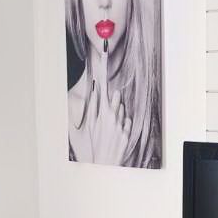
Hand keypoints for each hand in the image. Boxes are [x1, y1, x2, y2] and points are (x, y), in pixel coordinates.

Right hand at [84, 45, 131, 164]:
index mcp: (100, 113)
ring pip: (122, 110)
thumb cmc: (96, 143)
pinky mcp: (128, 131)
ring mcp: (120, 124)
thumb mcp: (90, 125)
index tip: (103, 56)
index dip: (102, 71)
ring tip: (111, 127)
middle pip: (115, 98)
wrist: (105, 161)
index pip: (101, 87)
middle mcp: (111, 116)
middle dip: (112, 101)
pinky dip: (124, 124)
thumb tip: (95, 92)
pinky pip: (128, 121)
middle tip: (108, 110)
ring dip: (118, 114)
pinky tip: (118, 132)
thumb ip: (92, 107)